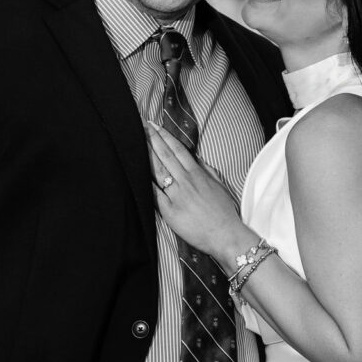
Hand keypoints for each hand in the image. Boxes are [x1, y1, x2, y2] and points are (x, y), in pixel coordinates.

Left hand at [145, 122, 255, 261]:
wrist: (226, 235)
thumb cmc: (225, 212)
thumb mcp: (219, 185)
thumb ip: (206, 170)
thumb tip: (196, 159)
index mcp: (198, 174)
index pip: (178, 150)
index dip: (165, 136)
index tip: (155, 126)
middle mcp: (186, 182)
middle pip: (165, 156)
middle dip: (152, 140)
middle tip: (141, 127)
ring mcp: (177, 196)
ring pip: (158, 171)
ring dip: (147, 155)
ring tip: (137, 142)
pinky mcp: (170, 211)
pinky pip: (154, 194)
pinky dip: (146, 182)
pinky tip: (135, 171)